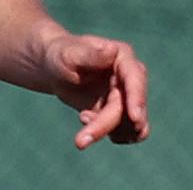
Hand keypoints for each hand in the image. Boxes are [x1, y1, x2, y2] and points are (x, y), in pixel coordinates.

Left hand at [43, 33, 149, 148]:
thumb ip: (89, 54)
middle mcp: (129, 78)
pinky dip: (108, 135)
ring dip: (108, 132)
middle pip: (128, 107)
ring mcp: (125, 96)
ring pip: (130, 124)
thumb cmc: (61, 55)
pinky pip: (124, 132)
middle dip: (106, 124)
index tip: (135, 119)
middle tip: (80, 142)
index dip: (137, 99)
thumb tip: (111, 51)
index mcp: (123, 58)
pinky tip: (86, 132)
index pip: (135, 79)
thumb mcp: (70, 54)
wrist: (54, 68)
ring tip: (81, 133)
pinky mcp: (116, 112)